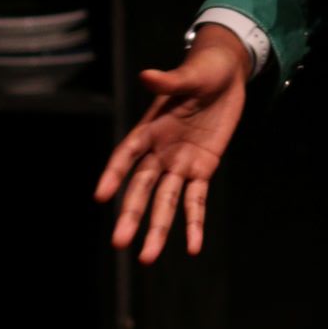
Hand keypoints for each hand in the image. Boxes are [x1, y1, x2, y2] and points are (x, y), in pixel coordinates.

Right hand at [92, 28, 250, 261]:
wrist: (226, 74)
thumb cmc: (202, 70)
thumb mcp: (189, 75)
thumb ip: (169, 81)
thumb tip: (146, 75)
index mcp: (150, 127)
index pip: (127, 154)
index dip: (114, 173)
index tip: (101, 194)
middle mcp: (160, 150)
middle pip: (142, 188)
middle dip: (131, 214)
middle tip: (119, 243)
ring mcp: (180, 163)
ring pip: (165, 201)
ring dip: (158, 229)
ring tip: (146, 258)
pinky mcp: (202, 169)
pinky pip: (197, 200)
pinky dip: (195, 223)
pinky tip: (193, 246)